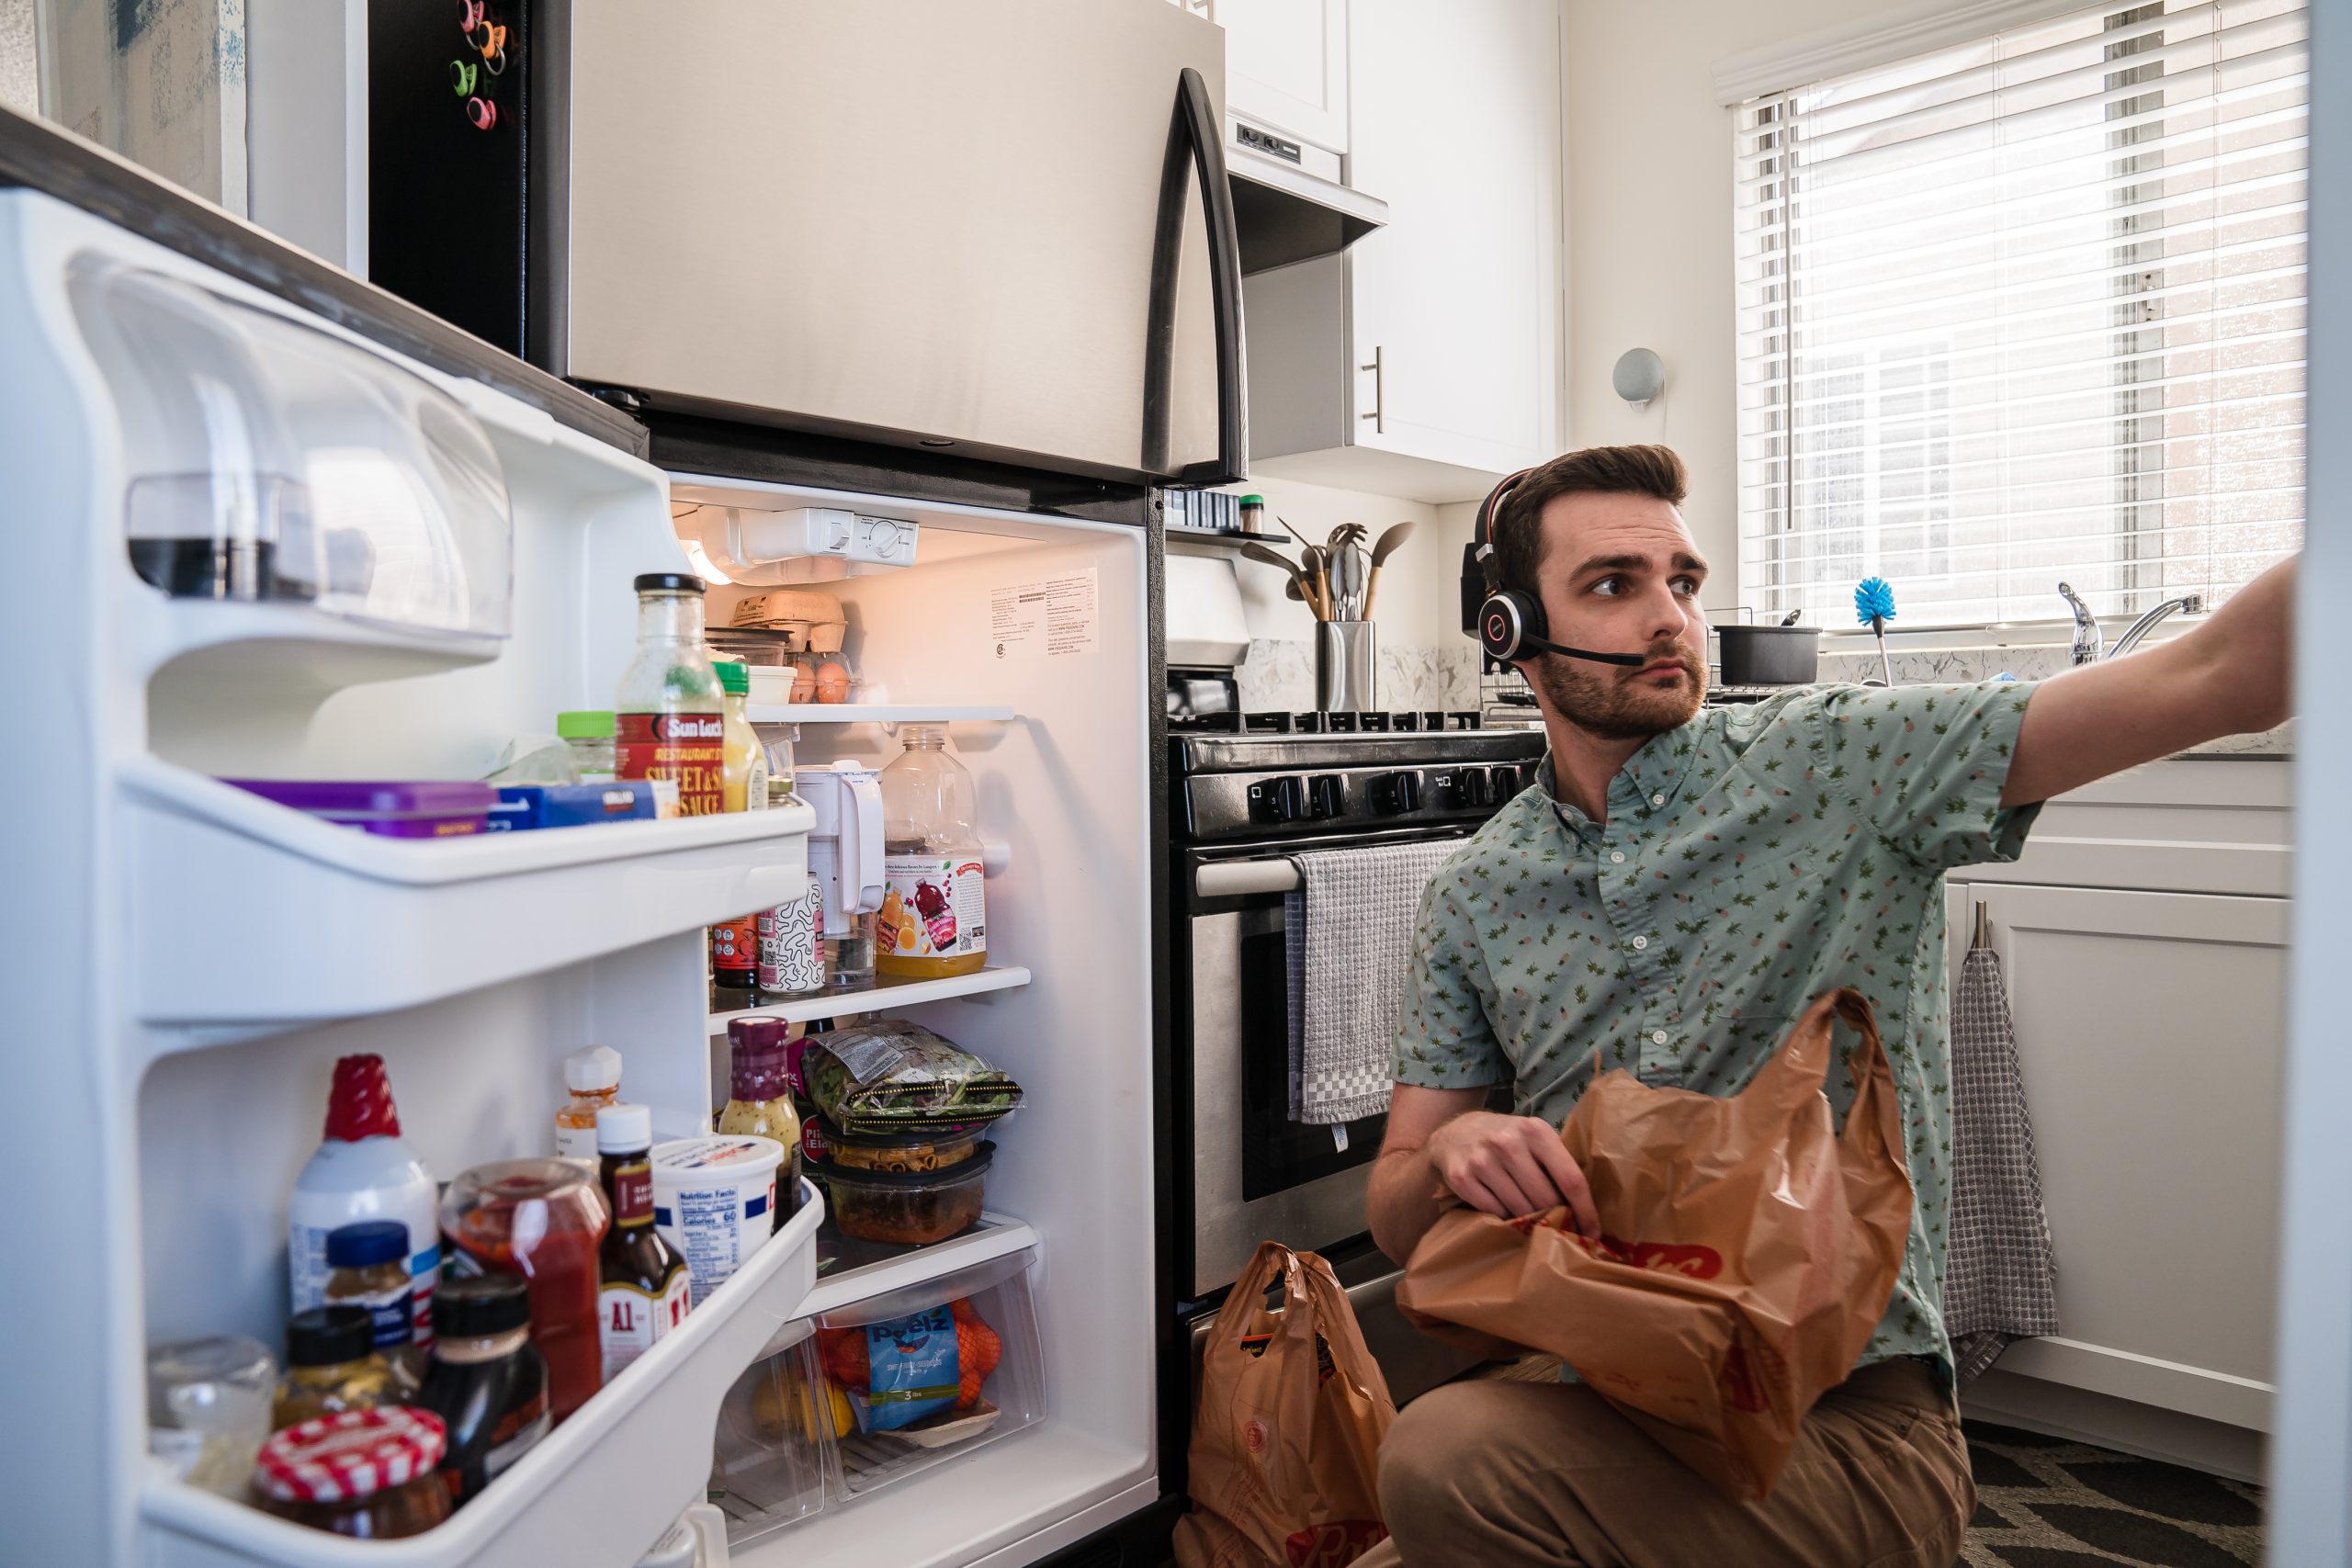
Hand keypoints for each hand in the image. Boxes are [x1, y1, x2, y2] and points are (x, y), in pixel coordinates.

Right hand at [1424, 1111, 1599, 1235]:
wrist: (1455, 1131)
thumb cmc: (1507, 1139)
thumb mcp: (1533, 1137)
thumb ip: (1557, 1162)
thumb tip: (1587, 1208)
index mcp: (1535, 1130)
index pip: (1570, 1178)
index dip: (1585, 1210)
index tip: (1593, 1231)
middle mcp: (1507, 1142)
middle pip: (1545, 1199)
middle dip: (1556, 1218)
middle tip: (1561, 1228)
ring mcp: (1482, 1160)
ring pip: (1520, 1209)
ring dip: (1531, 1220)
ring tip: (1534, 1220)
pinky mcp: (1462, 1178)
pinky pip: (1495, 1212)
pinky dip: (1505, 1217)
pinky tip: (1507, 1211)